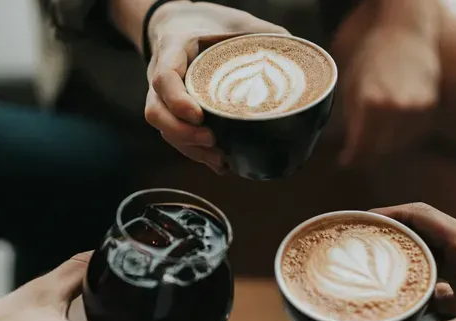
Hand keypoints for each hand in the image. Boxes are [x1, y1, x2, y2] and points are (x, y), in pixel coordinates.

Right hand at [144, 1, 287, 172]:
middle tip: (213, 141)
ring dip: (191, 149)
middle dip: (183, 134)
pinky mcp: (174, 113)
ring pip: (164, 130)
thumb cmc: (210, 23)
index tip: (199, 116)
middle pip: (157, 112)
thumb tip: (299, 56)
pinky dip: (196, 153)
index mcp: (174, 49)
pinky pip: (176, 137)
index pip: (164, 78)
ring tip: (221, 160)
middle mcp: (162, 77)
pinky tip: (220, 164)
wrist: (181, 24)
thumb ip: (263, 35)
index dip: (178, 101)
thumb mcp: (236, 21)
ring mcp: (165, 98)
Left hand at [333, 1, 440, 165]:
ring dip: (385, 148)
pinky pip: (414, 134)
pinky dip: (402, 136)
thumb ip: (351, 123)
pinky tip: (393, 127)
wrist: (404, 33)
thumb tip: (349, 154)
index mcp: (371, 104)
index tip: (345, 161)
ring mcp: (415, 109)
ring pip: (399, 146)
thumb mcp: (351, 89)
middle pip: (380, 151)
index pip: (362, 148)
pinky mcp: (429, 108)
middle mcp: (395, 109)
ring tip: (375, 137)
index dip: (352, 159)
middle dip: (367, 155)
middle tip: (358, 153)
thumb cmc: (372, 58)